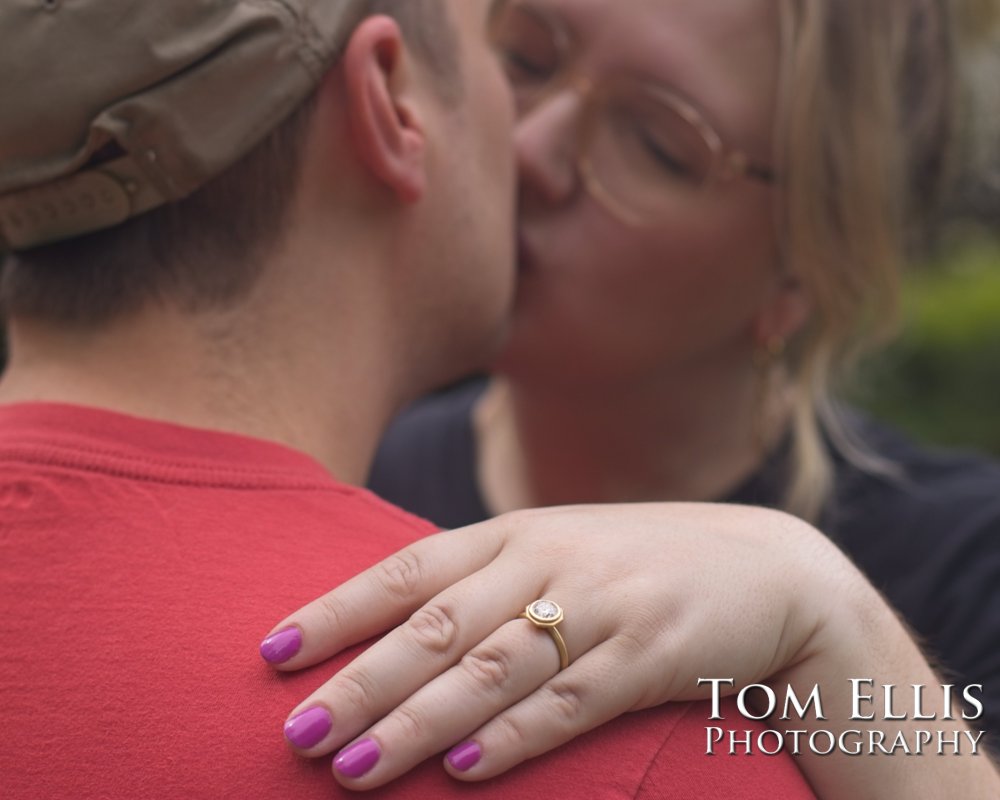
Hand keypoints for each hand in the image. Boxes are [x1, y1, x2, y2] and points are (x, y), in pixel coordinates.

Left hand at [262, 502, 848, 788]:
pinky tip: (460, 771)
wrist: (767, 568)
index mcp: (514, 532)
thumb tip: (394, 627)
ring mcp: (599, 605)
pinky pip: (567, 701)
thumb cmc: (638, 564)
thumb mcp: (558, 551)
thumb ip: (486, 579)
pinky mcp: (648, 653)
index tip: (272, 651)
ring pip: (489, 669)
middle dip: (359, 682)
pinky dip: (510, 737)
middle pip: (435, 627)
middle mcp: (547, 561)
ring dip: (415, 722)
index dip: (337, 609)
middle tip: (294, 733)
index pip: (407, 570)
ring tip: (351, 768)